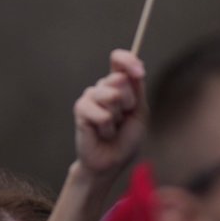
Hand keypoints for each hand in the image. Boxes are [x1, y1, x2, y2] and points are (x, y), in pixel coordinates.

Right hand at [73, 50, 145, 176]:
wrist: (113, 160)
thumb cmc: (128, 137)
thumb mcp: (140, 110)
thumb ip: (136, 88)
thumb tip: (131, 69)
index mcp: (120, 84)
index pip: (119, 60)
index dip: (128, 61)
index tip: (139, 73)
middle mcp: (103, 87)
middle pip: (119, 78)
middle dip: (129, 101)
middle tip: (124, 117)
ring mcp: (90, 97)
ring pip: (111, 96)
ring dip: (117, 116)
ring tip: (113, 126)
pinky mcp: (80, 110)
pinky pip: (100, 113)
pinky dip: (107, 127)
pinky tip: (102, 133)